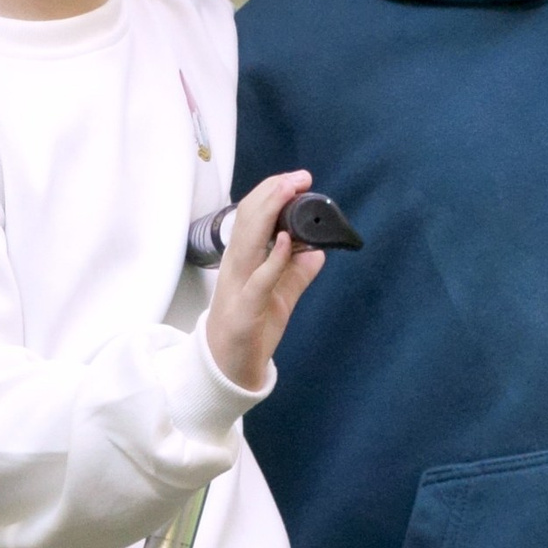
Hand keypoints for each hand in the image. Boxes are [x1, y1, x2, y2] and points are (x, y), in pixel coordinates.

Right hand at [202, 170, 326, 391]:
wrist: (229, 370)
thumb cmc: (251, 330)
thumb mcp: (280, 295)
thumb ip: (296, 272)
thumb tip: (318, 251)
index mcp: (241, 260)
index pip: (250, 215)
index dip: (271, 193)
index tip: (295, 179)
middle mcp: (235, 267)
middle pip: (246, 219)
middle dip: (272, 192)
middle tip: (298, 177)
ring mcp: (237, 286)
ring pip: (247, 240)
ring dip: (269, 212)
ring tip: (289, 191)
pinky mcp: (245, 309)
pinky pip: (259, 280)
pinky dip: (272, 258)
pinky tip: (284, 241)